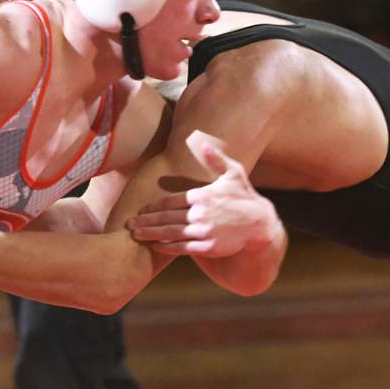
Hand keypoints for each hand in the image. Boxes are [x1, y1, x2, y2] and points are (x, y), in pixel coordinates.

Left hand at [126, 130, 282, 257]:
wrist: (260, 225)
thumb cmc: (244, 196)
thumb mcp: (233, 173)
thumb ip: (215, 159)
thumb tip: (201, 141)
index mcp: (202, 195)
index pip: (171, 200)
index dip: (153, 206)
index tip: (141, 209)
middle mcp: (200, 213)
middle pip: (166, 217)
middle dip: (145, 220)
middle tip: (129, 223)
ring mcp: (204, 231)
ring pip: (171, 233)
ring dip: (150, 234)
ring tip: (135, 235)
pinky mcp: (208, 247)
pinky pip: (183, 248)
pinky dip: (167, 247)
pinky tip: (154, 246)